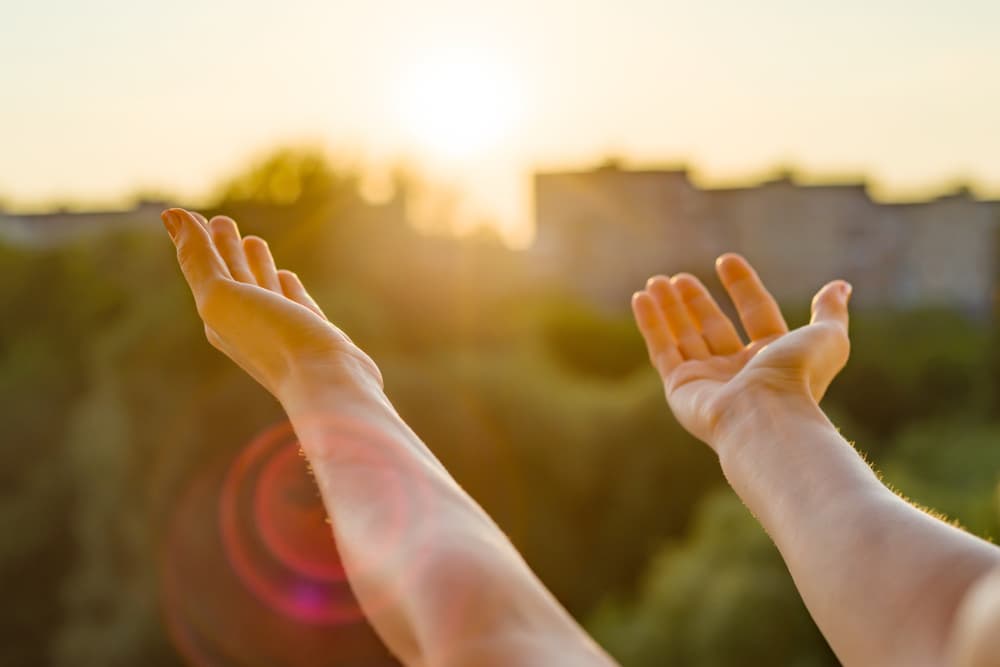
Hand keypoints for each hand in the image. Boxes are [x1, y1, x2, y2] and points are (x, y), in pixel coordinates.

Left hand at [161, 208, 381, 401]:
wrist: (326, 380)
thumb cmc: (273, 338)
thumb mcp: (221, 297)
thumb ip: (198, 259)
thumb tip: (172, 216)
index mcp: (218, 316)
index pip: (203, 268)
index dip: (194, 241)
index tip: (185, 215)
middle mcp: (246, 322)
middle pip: (232, 277)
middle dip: (223, 248)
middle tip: (222, 221)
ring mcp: (281, 327)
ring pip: (262, 288)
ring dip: (254, 263)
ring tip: (253, 240)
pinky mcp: (312, 332)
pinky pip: (293, 302)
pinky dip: (285, 286)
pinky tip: (285, 277)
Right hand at [631, 253, 850, 447]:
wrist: (764, 417)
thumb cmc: (797, 378)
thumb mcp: (827, 338)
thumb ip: (830, 312)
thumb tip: (840, 286)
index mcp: (773, 357)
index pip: (755, 312)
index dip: (742, 285)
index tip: (726, 260)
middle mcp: (739, 369)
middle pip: (713, 326)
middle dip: (695, 300)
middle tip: (679, 278)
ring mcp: (707, 379)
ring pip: (684, 335)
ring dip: (670, 307)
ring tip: (655, 281)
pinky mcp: (680, 387)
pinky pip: (662, 350)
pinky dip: (650, 323)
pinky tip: (641, 297)